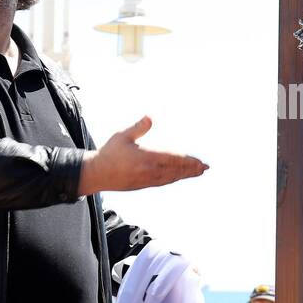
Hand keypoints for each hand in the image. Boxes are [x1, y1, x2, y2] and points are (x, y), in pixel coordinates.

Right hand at [77, 116, 207, 194]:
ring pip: (172, 177)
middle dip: (192, 169)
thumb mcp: (122, 136)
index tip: (201, 162)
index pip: (174, 159)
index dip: (189, 161)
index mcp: (147, 157)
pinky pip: (164, 182)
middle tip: (206, 167)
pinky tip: (178, 176)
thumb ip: (138, 127)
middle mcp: (150, 171)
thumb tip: (150, 117)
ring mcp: (148, 180)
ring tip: (197, 172)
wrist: (97, 174)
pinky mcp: (143, 185)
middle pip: (177, 170)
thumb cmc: (109, 153)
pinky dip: (174, 179)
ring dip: (185, 175)